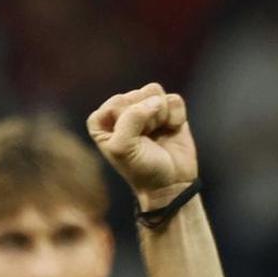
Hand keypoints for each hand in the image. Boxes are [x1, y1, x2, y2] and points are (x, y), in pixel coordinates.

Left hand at [86, 83, 197, 210]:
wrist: (170, 184)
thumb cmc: (141, 169)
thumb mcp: (123, 148)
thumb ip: (131, 118)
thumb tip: (156, 101)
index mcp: (102, 120)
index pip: (116, 102)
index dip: (128, 121)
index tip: (131, 142)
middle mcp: (122, 111)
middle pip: (136, 95)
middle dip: (145, 119)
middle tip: (146, 141)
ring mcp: (145, 109)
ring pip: (154, 92)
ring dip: (160, 115)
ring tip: (157, 133)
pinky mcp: (168, 110)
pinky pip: (173, 99)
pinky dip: (176, 116)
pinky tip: (171, 130)